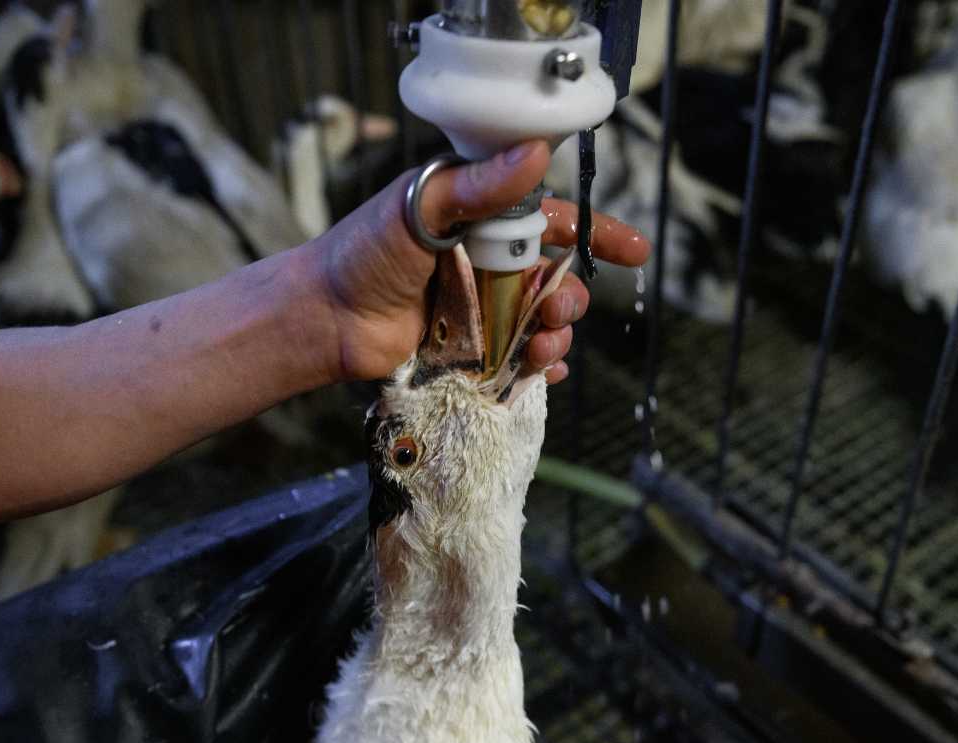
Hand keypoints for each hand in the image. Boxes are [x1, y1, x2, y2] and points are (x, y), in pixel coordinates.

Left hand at [314, 141, 650, 383]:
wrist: (323, 318)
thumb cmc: (362, 253)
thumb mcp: (420, 206)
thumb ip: (478, 186)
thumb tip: (537, 153)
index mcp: (480, 219)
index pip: (552, 220)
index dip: (596, 234)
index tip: (634, 252)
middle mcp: (486, 263)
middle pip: (555, 279)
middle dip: (571, 297)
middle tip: (556, 309)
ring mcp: (480, 310)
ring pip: (542, 324)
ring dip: (556, 337)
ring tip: (540, 347)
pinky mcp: (469, 352)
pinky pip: (518, 362)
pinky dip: (538, 371)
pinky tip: (540, 374)